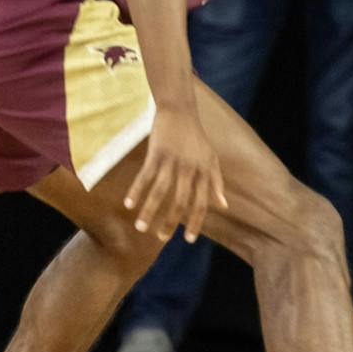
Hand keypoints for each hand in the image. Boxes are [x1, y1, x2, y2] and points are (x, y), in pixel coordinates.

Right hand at [124, 106, 225, 243]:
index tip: (189, 240)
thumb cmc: (196, 138)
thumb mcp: (212, 159)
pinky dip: (136, 190)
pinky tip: (129, 204)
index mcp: (204, 171)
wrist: (180, 111)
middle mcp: (189, 168)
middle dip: (170, 222)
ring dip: (150, 211)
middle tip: (161, 238)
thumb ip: (216, 183)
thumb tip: (223, 206)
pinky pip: (145, 176)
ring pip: (160, 191)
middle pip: (180, 201)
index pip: (201, 202)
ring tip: (141, 228)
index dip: (196, 222)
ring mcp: (172, 161)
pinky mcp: (156, 153)